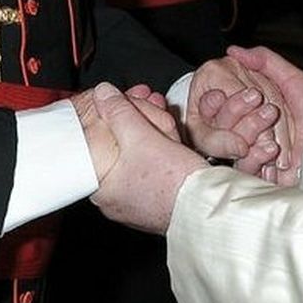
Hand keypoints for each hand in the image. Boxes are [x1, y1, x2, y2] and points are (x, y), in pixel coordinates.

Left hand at [88, 83, 205, 233]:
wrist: (208, 208)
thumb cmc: (174, 184)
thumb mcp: (141, 136)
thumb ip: (119, 111)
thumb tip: (103, 94)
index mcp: (100, 187)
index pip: (94, 142)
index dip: (107, 114)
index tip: (118, 100)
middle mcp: (114, 199)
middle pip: (117, 146)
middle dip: (134, 117)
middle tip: (147, 100)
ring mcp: (136, 201)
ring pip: (137, 155)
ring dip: (150, 130)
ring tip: (164, 115)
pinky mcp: (156, 201)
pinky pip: (152, 167)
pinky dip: (159, 148)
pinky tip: (170, 135)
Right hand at [199, 45, 302, 186]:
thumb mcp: (292, 79)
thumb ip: (264, 61)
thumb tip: (232, 50)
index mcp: (253, 111)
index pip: (219, 109)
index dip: (216, 101)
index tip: (219, 92)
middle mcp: (252, 135)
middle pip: (220, 128)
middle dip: (234, 111)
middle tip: (257, 99)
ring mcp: (257, 157)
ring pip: (229, 149)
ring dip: (246, 130)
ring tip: (271, 117)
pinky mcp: (264, 179)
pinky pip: (243, 170)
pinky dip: (254, 156)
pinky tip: (272, 148)